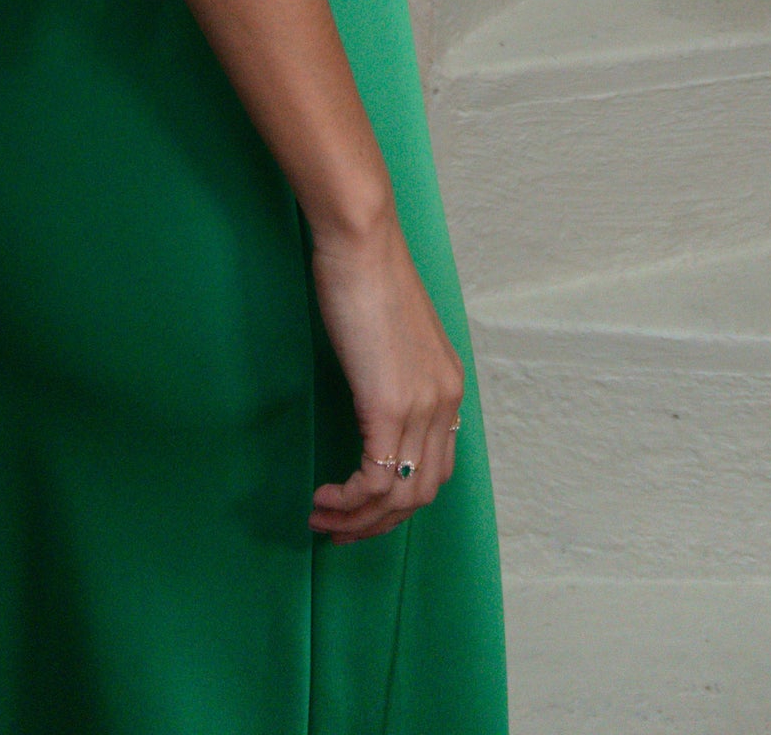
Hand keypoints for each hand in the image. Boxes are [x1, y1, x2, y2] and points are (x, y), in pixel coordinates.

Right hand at [306, 204, 465, 539]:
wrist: (361, 241)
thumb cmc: (366, 273)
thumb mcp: (391, 334)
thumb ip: (393, 371)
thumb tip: (373, 397)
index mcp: (449, 386)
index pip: (436, 468)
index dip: (399, 501)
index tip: (361, 509)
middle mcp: (445, 402)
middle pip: (422, 494)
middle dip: (379, 523)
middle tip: (339, 530)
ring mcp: (421, 406)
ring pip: (400, 497)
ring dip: (359, 520)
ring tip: (322, 519)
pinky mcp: (389, 405)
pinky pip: (375, 480)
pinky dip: (349, 500)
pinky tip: (322, 498)